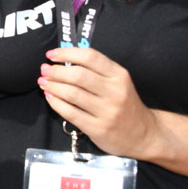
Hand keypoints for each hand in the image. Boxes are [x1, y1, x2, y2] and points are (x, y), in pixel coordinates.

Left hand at [38, 47, 158, 157]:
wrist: (144, 135)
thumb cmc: (125, 104)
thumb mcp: (119, 82)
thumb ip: (96, 71)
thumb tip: (63, 60)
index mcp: (120, 76)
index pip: (90, 57)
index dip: (66, 53)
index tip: (51, 54)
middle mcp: (115, 92)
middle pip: (78, 76)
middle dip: (56, 71)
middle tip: (44, 69)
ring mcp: (107, 111)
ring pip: (72, 94)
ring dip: (52, 86)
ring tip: (43, 82)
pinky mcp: (97, 128)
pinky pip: (70, 113)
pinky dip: (55, 102)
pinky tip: (49, 96)